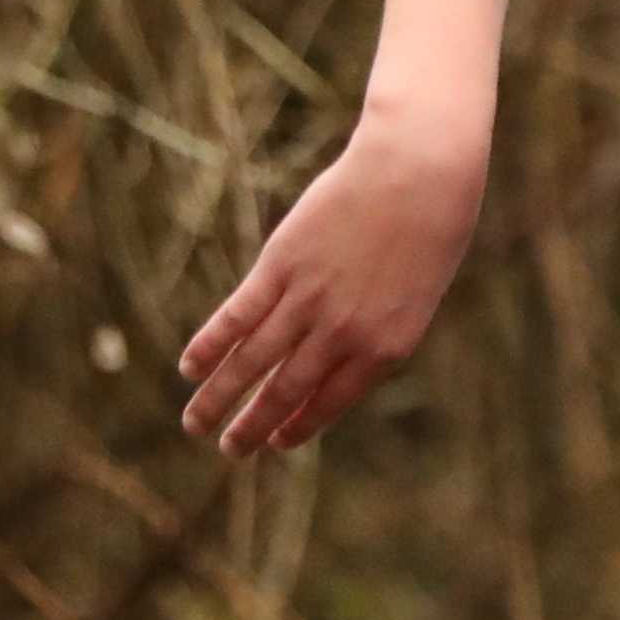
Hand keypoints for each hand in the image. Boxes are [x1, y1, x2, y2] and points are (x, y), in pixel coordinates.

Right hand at [175, 111, 489, 454]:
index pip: (329, 402)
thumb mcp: (415, 293)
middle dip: (252, 425)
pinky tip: (189, 368)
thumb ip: (374, 329)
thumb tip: (328, 356)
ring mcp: (309, 299)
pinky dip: (210, 345)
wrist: (418, 169)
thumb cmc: (429, 227)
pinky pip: (237, 316)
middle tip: (229, 450)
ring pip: (252, 362)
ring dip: (218, 397)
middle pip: (284, 390)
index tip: (274, 442)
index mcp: (385, 348)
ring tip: (195, 425)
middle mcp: (343, 334)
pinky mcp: (281, 264)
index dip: (297, 426)